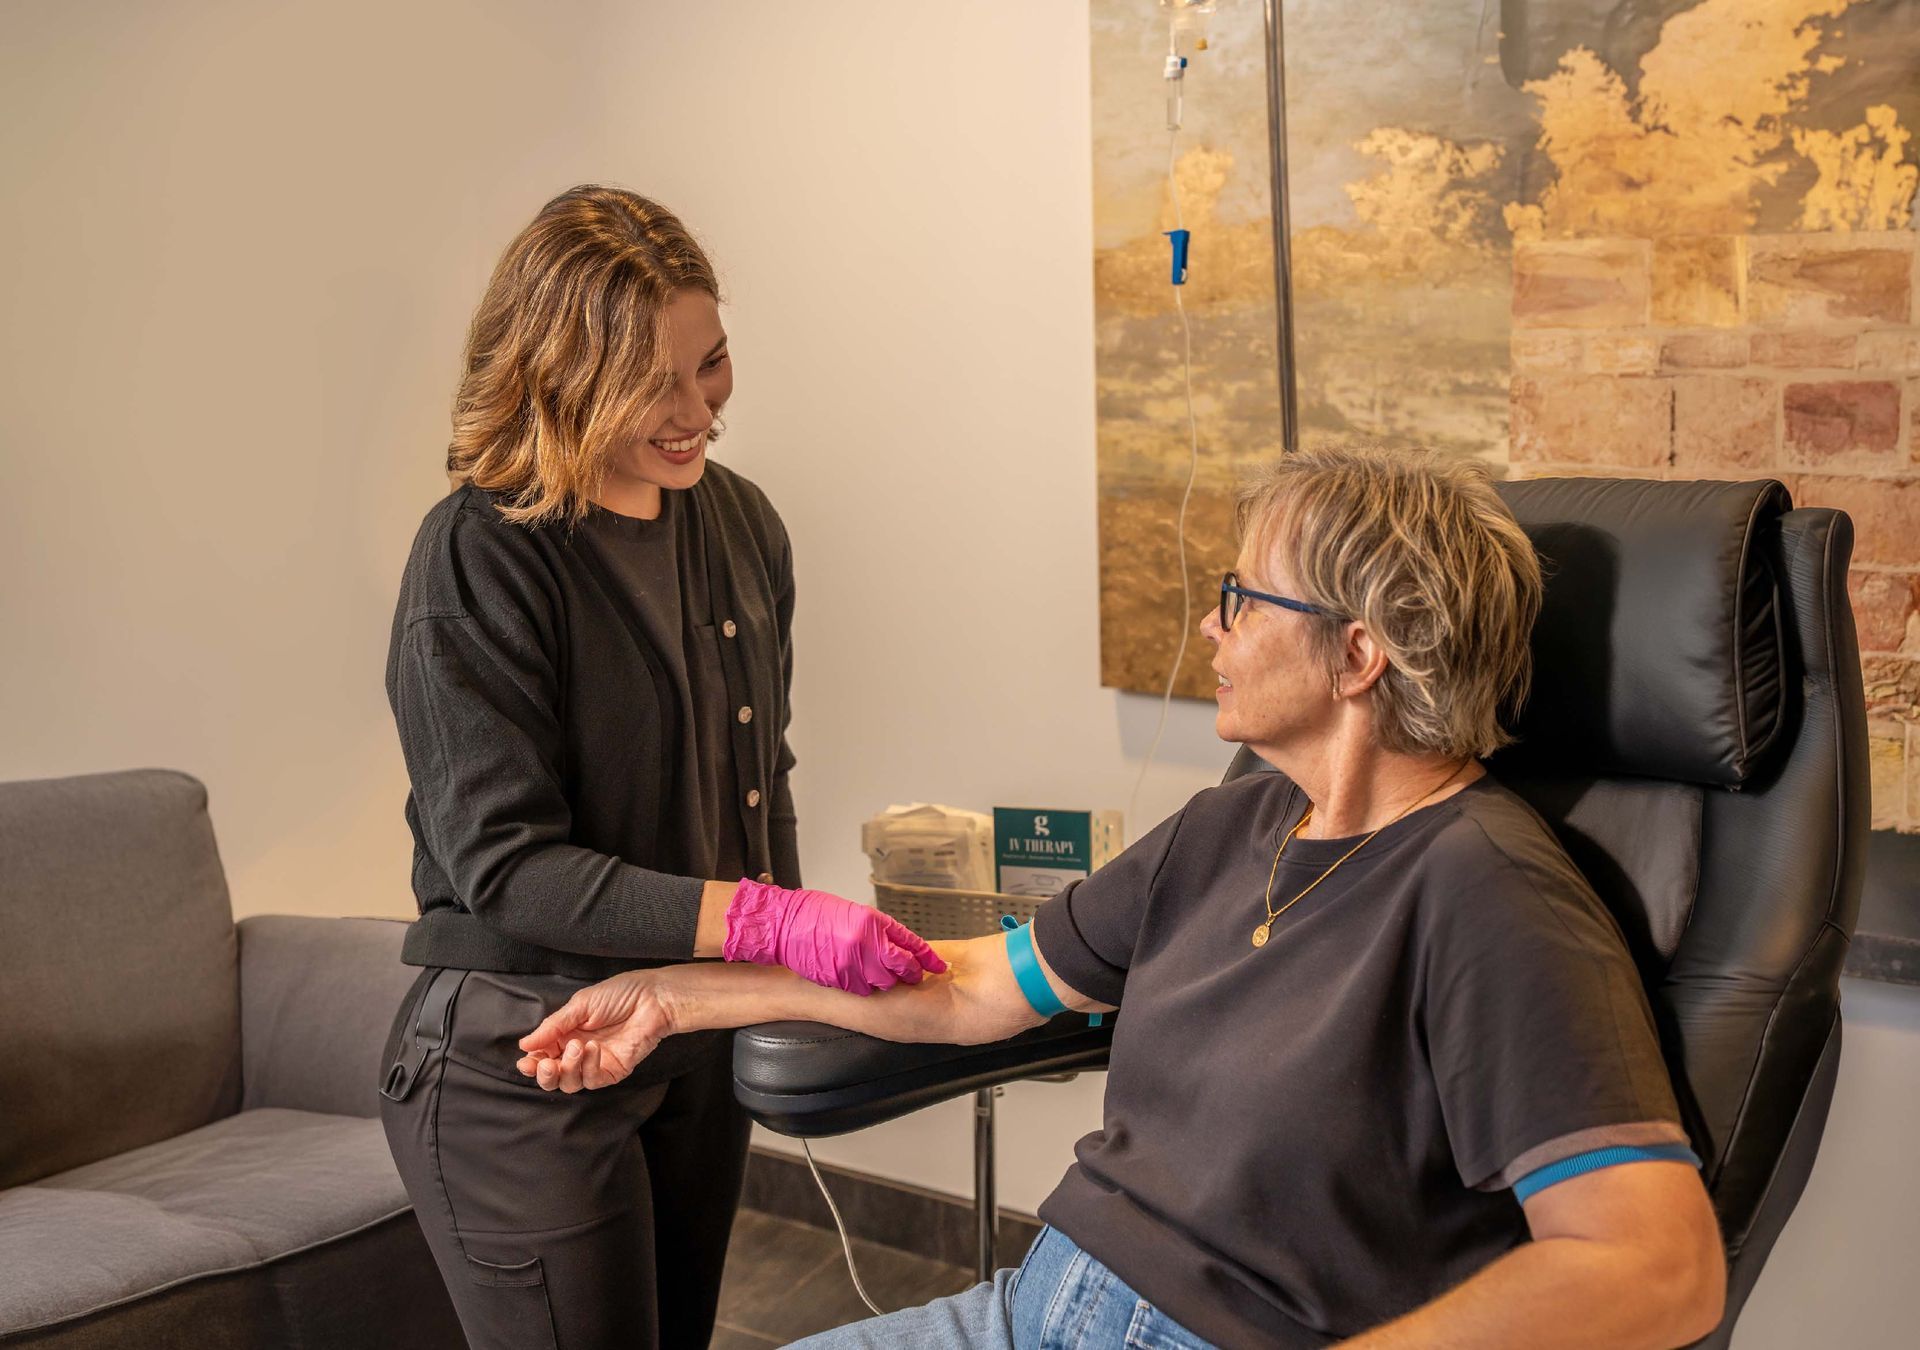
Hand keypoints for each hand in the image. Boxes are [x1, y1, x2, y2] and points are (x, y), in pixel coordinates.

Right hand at [514, 971, 668, 1092]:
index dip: (532, 1063)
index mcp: (566, 1034)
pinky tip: (593, 1048)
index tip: (526, 1061)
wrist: (652, 998)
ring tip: (577, 1046)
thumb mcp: (579, 1005)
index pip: (542, 1056)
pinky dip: (588, 1067)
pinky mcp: (613, 1071)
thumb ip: (553, 1027)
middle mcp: (578, 1052)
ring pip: (570, 1083)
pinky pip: (592, 1080)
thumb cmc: (619, 994)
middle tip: (544, 1064)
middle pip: (553, 1077)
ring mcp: (595, 1064)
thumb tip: (524, 1044)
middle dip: (544, 1075)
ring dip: (568, 1068)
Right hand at [722, 879, 946, 994]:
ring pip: (883, 983)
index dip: (927, 957)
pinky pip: (862, 990)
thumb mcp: (854, 914)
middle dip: (910, 974)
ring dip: (885, 982)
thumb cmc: (816, 915)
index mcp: (874, 922)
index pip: (911, 943)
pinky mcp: (840, 979)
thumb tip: (898, 946)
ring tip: (878, 977)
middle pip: (902, 967)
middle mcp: (867, 942)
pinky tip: (858, 981)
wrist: (785, 926)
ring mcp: (853, 963)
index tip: (939, 965)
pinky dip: (864, 988)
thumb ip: (878, 931)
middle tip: (911, 977)